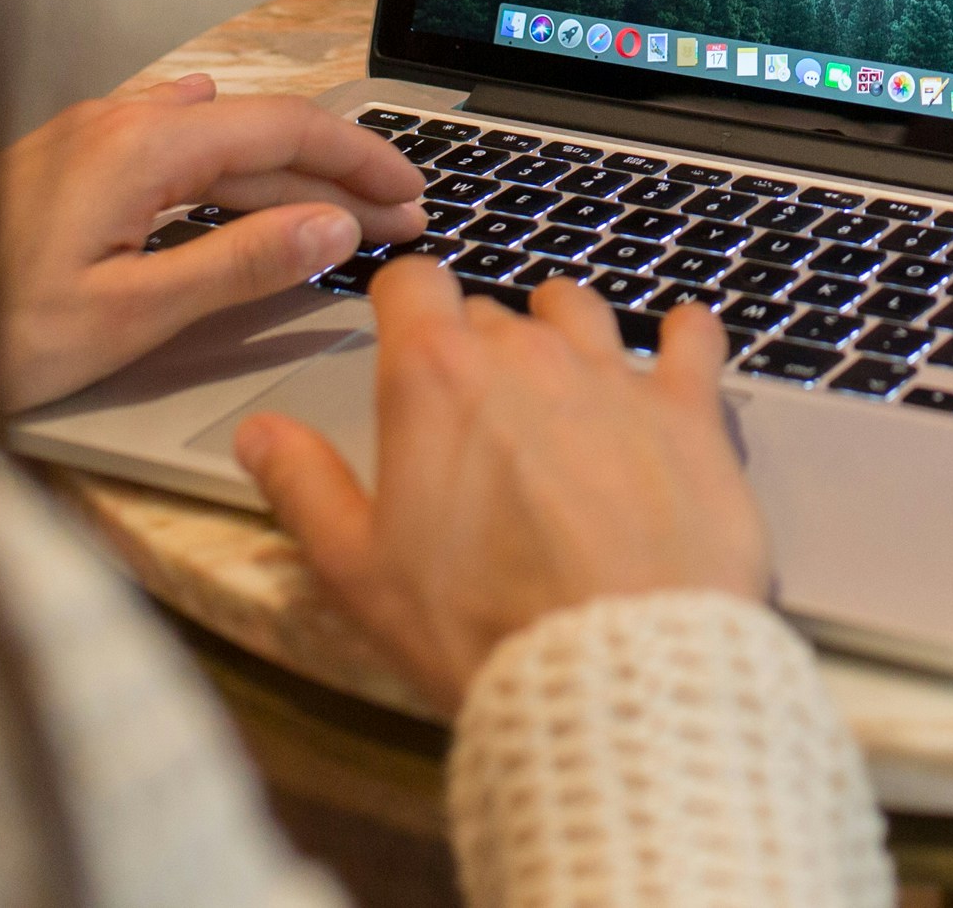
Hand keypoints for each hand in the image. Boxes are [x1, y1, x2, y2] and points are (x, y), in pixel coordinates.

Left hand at [0, 74, 425, 411]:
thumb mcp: (129, 316)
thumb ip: (239, 265)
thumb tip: (333, 225)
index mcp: (143, 150)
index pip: (286, 131)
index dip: (361, 161)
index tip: (414, 198)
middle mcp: (118, 125)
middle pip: (258, 133)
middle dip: (337, 174)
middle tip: (399, 222)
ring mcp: (88, 137)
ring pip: (215, 141)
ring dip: (285, 175)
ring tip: (337, 211)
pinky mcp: (65, 162)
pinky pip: (171, 144)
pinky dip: (227, 163)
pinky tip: (227, 145)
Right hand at [238, 258, 769, 709]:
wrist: (616, 669)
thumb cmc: (477, 627)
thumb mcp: (358, 571)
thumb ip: (304, 487)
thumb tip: (260, 433)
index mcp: (436, 378)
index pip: (413, 283)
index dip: (404, 300)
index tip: (403, 323)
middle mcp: (526, 354)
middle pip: (493, 310)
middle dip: (478, 346)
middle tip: (475, 406)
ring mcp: (615, 375)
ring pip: (581, 311)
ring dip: (565, 329)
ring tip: (561, 368)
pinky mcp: (691, 410)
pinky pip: (693, 339)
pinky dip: (684, 336)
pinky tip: (681, 342)